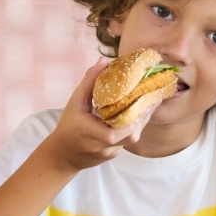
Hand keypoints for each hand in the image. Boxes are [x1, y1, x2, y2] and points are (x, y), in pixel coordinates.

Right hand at [44, 57, 160, 172]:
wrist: (62, 155)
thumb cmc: (68, 125)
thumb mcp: (75, 102)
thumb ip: (89, 82)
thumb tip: (104, 60)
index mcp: (90, 133)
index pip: (114, 134)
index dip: (131, 121)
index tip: (141, 102)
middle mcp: (103, 146)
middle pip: (131, 136)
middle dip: (143, 118)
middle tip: (153, 99)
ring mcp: (110, 153)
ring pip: (132, 138)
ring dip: (141, 121)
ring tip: (151, 103)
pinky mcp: (114, 154)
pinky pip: (128, 140)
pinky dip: (134, 126)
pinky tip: (139, 113)